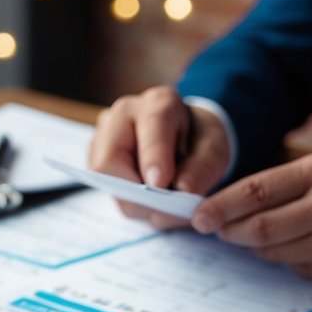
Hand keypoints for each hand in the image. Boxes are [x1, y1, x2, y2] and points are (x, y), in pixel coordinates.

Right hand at [88, 86, 230, 228]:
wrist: (185, 137)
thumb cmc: (199, 141)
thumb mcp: (215, 151)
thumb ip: (203, 168)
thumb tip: (183, 190)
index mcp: (159, 103)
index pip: (151, 129)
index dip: (153, 159)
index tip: (160, 185)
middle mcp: (124, 113)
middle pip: (110, 159)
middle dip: (135, 192)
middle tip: (162, 207)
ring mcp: (104, 134)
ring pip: (103, 178)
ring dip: (133, 199)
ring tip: (159, 201)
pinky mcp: (96, 154)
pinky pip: (105, 186)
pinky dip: (128, 199)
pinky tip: (147, 194)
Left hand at [190, 151, 311, 288]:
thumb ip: (290, 181)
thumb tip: (235, 203)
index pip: (256, 193)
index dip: (220, 207)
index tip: (198, 215)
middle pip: (257, 229)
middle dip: (228, 232)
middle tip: (214, 229)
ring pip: (273, 254)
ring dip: (256, 247)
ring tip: (257, 235)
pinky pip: (298, 270)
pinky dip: (288, 260)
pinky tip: (299, 247)